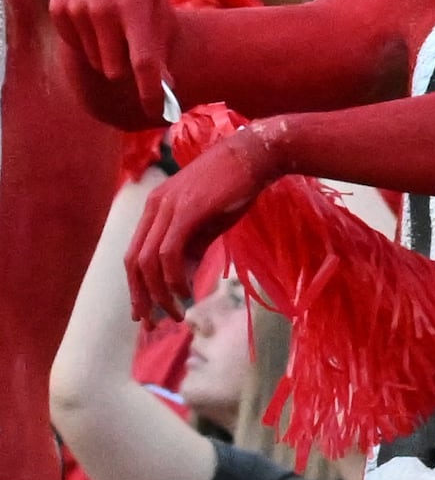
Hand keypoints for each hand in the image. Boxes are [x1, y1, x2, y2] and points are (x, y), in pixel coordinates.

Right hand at [51, 0, 174, 127]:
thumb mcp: (160, 7)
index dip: (151, 92)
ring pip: (94, 60)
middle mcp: (102, 10)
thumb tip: (166, 90)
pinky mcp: (58, 9)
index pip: (144, 63)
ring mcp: (76, 9)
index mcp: (136, 8)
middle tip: (135, 54)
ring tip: (115, 27)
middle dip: (127, 69)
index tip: (160, 112)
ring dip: (107, 54)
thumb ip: (160, 47)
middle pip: (115, 68)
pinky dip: (88, 41)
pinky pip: (75, 45)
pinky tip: (96, 18)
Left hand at [128, 127, 282, 325]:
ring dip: (160, 294)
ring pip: (149, 262)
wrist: (255, 156)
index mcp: (155, 209)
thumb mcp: (208, 221)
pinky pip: (169, 253)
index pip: (135, 254)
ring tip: (176, 313)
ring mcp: (168, 209)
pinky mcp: (186, 212)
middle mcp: (154, 208)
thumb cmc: (236, 186)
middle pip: (134, 262)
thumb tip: (181, 279)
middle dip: (141, 297)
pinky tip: (186, 294)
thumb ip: (192, 246)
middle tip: (152, 323)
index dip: (137, 286)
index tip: (146, 311)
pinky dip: (173, 278)